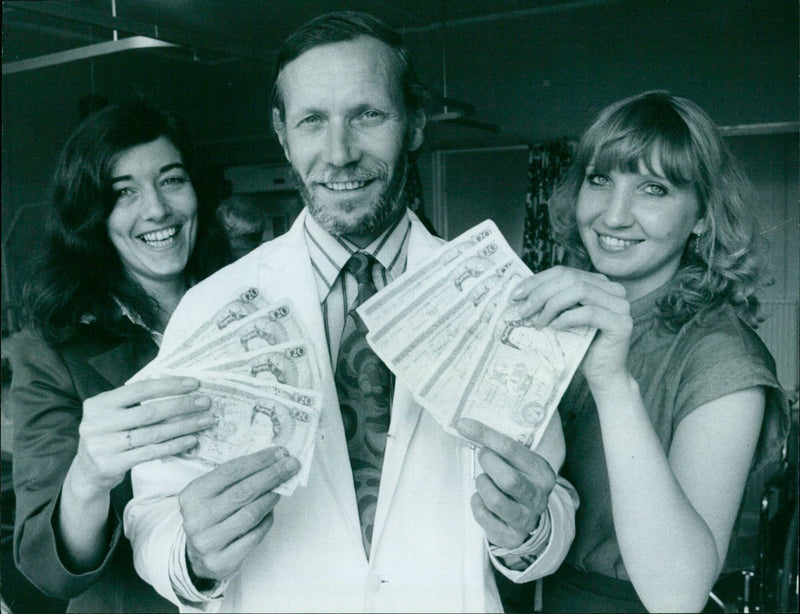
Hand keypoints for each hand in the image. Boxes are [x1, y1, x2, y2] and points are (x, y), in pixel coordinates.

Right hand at [73, 377, 213, 497]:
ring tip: (205, 421)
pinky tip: (191, 440)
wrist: (87, 473)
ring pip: (153, 433)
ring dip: (184, 426)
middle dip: (182, 406)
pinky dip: (174, 445)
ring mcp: (102, 446)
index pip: (140, 389)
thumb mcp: (114, 415)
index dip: (169, 385)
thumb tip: (181, 389)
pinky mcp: (111, 465)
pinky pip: (151, 452)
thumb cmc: (110, 436)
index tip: (194, 384)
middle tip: (205, 402)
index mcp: (99, 404)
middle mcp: (97, 423)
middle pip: (150, 411)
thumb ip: (136, 402)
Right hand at [179, 447, 300, 581]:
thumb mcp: (213, 493)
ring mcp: (208, 541)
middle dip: (271, 475)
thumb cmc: (212, 515)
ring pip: (250, 514)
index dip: (258, 460)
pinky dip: (267, 521)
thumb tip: (274, 460)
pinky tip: (272, 511)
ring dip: (271, 497)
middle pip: (243, 492)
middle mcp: (197, 518)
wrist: (197, 556)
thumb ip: (236, 478)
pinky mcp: (221, 560)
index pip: (230, 471)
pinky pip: (254, 536)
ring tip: (283, 488)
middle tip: (291, 465)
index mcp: (193, 495)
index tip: (280, 453)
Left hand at [456, 418, 554, 548]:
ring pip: (495, 499)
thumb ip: (501, 447)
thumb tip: (466, 425)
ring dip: (482, 485)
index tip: (464, 425)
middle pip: (508, 479)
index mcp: (542, 473)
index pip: (512, 449)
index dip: (485, 435)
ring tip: (485, 481)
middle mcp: (538, 497)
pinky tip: (483, 499)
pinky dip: (477, 503)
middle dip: (488, 464)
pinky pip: (483, 516)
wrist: (530, 519)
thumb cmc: (519, 482)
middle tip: (484, 457)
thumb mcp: (520, 462)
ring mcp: (526, 519)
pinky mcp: (510, 536)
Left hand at [511, 266, 631, 388]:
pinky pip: (590, 312)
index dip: (538, 280)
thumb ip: (553, 300)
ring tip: (538, 322)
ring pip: (580, 290)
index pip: (564, 272)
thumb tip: (520, 292)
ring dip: (552, 305)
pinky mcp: (622, 323)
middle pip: (570, 278)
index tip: (516, 295)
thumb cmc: (581, 346)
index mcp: (599, 283)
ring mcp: (621, 305)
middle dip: (541, 293)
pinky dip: (568, 318)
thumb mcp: (563, 317)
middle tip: (522, 311)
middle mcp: (613, 289)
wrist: (603, 375)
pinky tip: (554, 327)